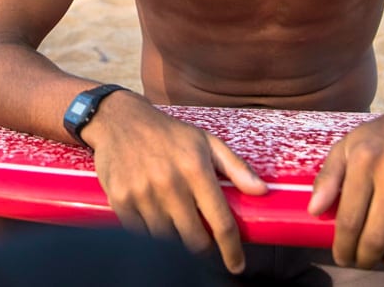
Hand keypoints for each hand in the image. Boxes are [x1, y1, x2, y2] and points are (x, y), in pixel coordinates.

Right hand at [83, 91, 266, 274]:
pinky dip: (149, 233)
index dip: (232, 250)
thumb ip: (236, 167)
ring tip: (174, 222)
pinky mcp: (120, 199)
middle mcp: (169, 183)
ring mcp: (142, 192)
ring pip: (166, 240)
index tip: (236, 264)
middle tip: (200, 238)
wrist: (120, 119)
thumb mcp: (206, 141)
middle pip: (194, 241)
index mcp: (196, 169)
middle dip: (202, 247)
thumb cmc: (168, 133)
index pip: (221, 223)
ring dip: (174, 239)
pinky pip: (139, 234)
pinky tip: (153, 219)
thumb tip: (262, 191)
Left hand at [308, 106, 383, 270]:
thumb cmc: (382, 137)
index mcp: (363, 158)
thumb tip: (314, 211)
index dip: (344, 245)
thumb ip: (328, 177)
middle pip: (377, 233)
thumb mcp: (348, 147)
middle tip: (364, 263)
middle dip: (367, 258)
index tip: (343, 257)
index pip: (349, 217)